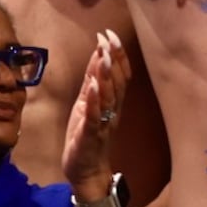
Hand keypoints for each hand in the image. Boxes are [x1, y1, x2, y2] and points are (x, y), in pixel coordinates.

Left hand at [62, 29, 129, 195]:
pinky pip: (95, 116)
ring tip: (104, 56)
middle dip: (115, 59)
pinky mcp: (91, 136)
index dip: (118, 55)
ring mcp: (103, 123)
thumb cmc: (86, 137)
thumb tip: (98, 56)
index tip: (111, 34)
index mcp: (112, 103)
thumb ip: (93, 83)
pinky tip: (93, 85)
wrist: (85, 172)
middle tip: (110, 38)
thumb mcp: (87, 106)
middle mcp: (112, 111)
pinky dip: (94, 100)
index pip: (121, 75)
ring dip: (107, 76)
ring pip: (108, 97)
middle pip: (119, 82)